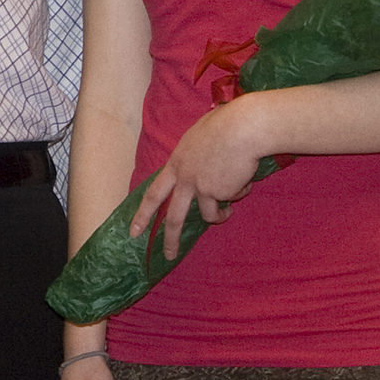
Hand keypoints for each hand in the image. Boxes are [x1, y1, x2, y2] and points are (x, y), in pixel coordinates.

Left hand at [129, 101, 260, 259]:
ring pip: (210, 215)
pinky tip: (244, 176)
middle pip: (174, 217)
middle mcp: (185, 178)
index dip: (143, 214)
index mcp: (176, 163)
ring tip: (229, 211)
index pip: (153, 193)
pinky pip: (233, 199)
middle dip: (170, 239)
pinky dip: (241, 191)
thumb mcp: (198, 137)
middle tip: (169, 255)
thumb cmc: (224, 124)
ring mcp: (203, 188)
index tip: (134, 231)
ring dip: (221, 216)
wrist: (243, 128)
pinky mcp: (221, 193)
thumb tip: (201, 166)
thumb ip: (195, 156)